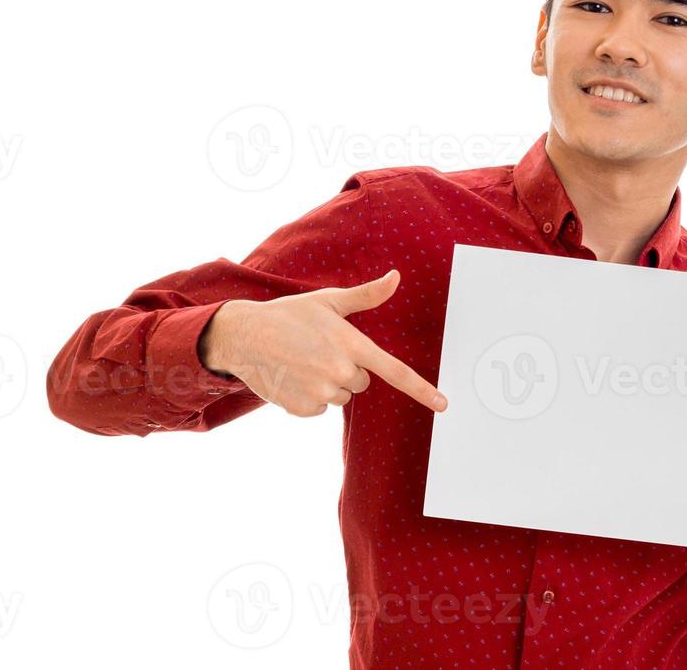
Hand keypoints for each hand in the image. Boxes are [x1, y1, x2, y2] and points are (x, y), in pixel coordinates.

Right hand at [198, 269, 447, 416]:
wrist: (243, 335)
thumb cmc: (290, 315)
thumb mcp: (329, 300)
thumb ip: (367, 295)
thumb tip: (396, 277)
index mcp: (351, 344)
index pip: (395, 371)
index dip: (422, 389)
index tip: (443, 404)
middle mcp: (339, 371)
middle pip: (362, 381)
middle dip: (346, 368)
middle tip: (318, 350)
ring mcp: (320, 392)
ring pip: (341, 395)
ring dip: (327, 383)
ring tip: (302, 362)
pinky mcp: (302, 409)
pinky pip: (320, 408)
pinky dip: (309, 396)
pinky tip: (292, 376)